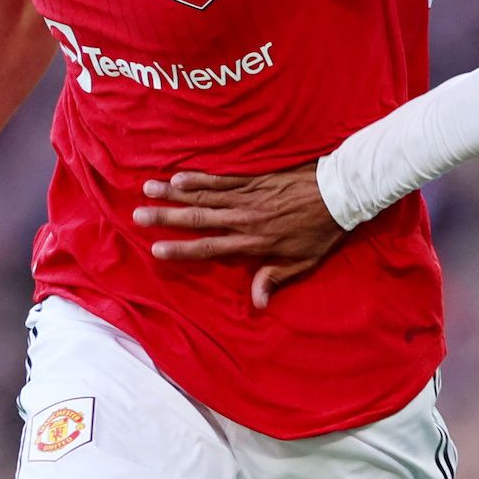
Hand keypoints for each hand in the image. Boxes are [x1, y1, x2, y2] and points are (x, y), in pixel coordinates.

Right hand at [135, 163, 344, 309]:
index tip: (156, 248)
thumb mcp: (303, 262)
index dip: (182, 248)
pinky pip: (222, 177)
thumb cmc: (321, 231)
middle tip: (139, 214)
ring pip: (205, 194)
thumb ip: (275, 278)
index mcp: (254, 242)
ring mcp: (249, 195)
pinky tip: (179, 176)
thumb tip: (257, 303)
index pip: (210, 247)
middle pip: (199, 217)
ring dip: (174, 192)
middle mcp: (245, 218)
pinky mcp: (255, 178)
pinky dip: (199, 177)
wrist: (340, 193)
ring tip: (148, 189)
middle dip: (167, 217)